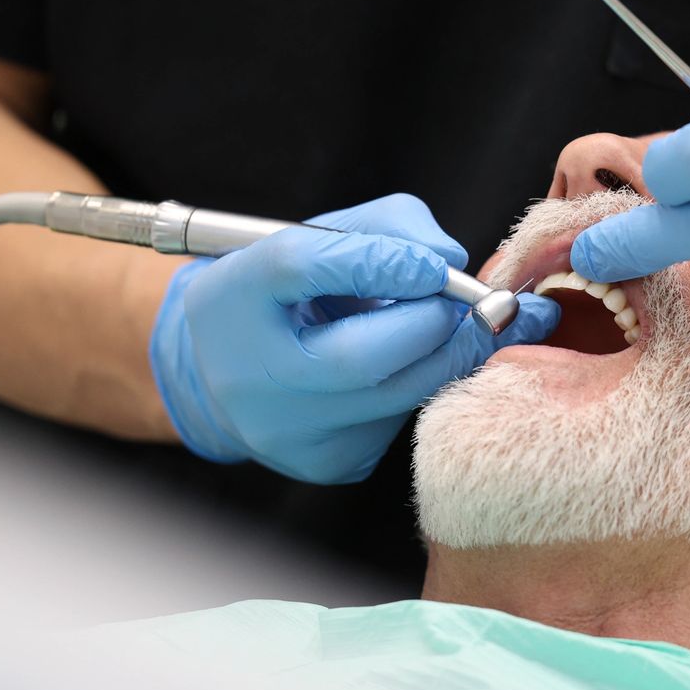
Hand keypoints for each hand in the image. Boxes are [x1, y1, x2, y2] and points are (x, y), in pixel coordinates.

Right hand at [150, 193, 559, 482]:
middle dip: (430, 325)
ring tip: (452, 328)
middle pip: (356, 357)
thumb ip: (385, 226)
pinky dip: (419, 389)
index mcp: (230, 296)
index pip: (297, 266)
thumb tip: (449, 259)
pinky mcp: (321, 462)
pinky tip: (409, 369)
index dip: (378, 260)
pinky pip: (395, 425)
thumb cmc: (289, 294)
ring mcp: (282, 429)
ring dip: (442, 357)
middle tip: (460, 304)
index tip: (432, 263)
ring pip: (392, 397)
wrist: (233, 372)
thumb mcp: (318, 240)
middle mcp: (245, 373)